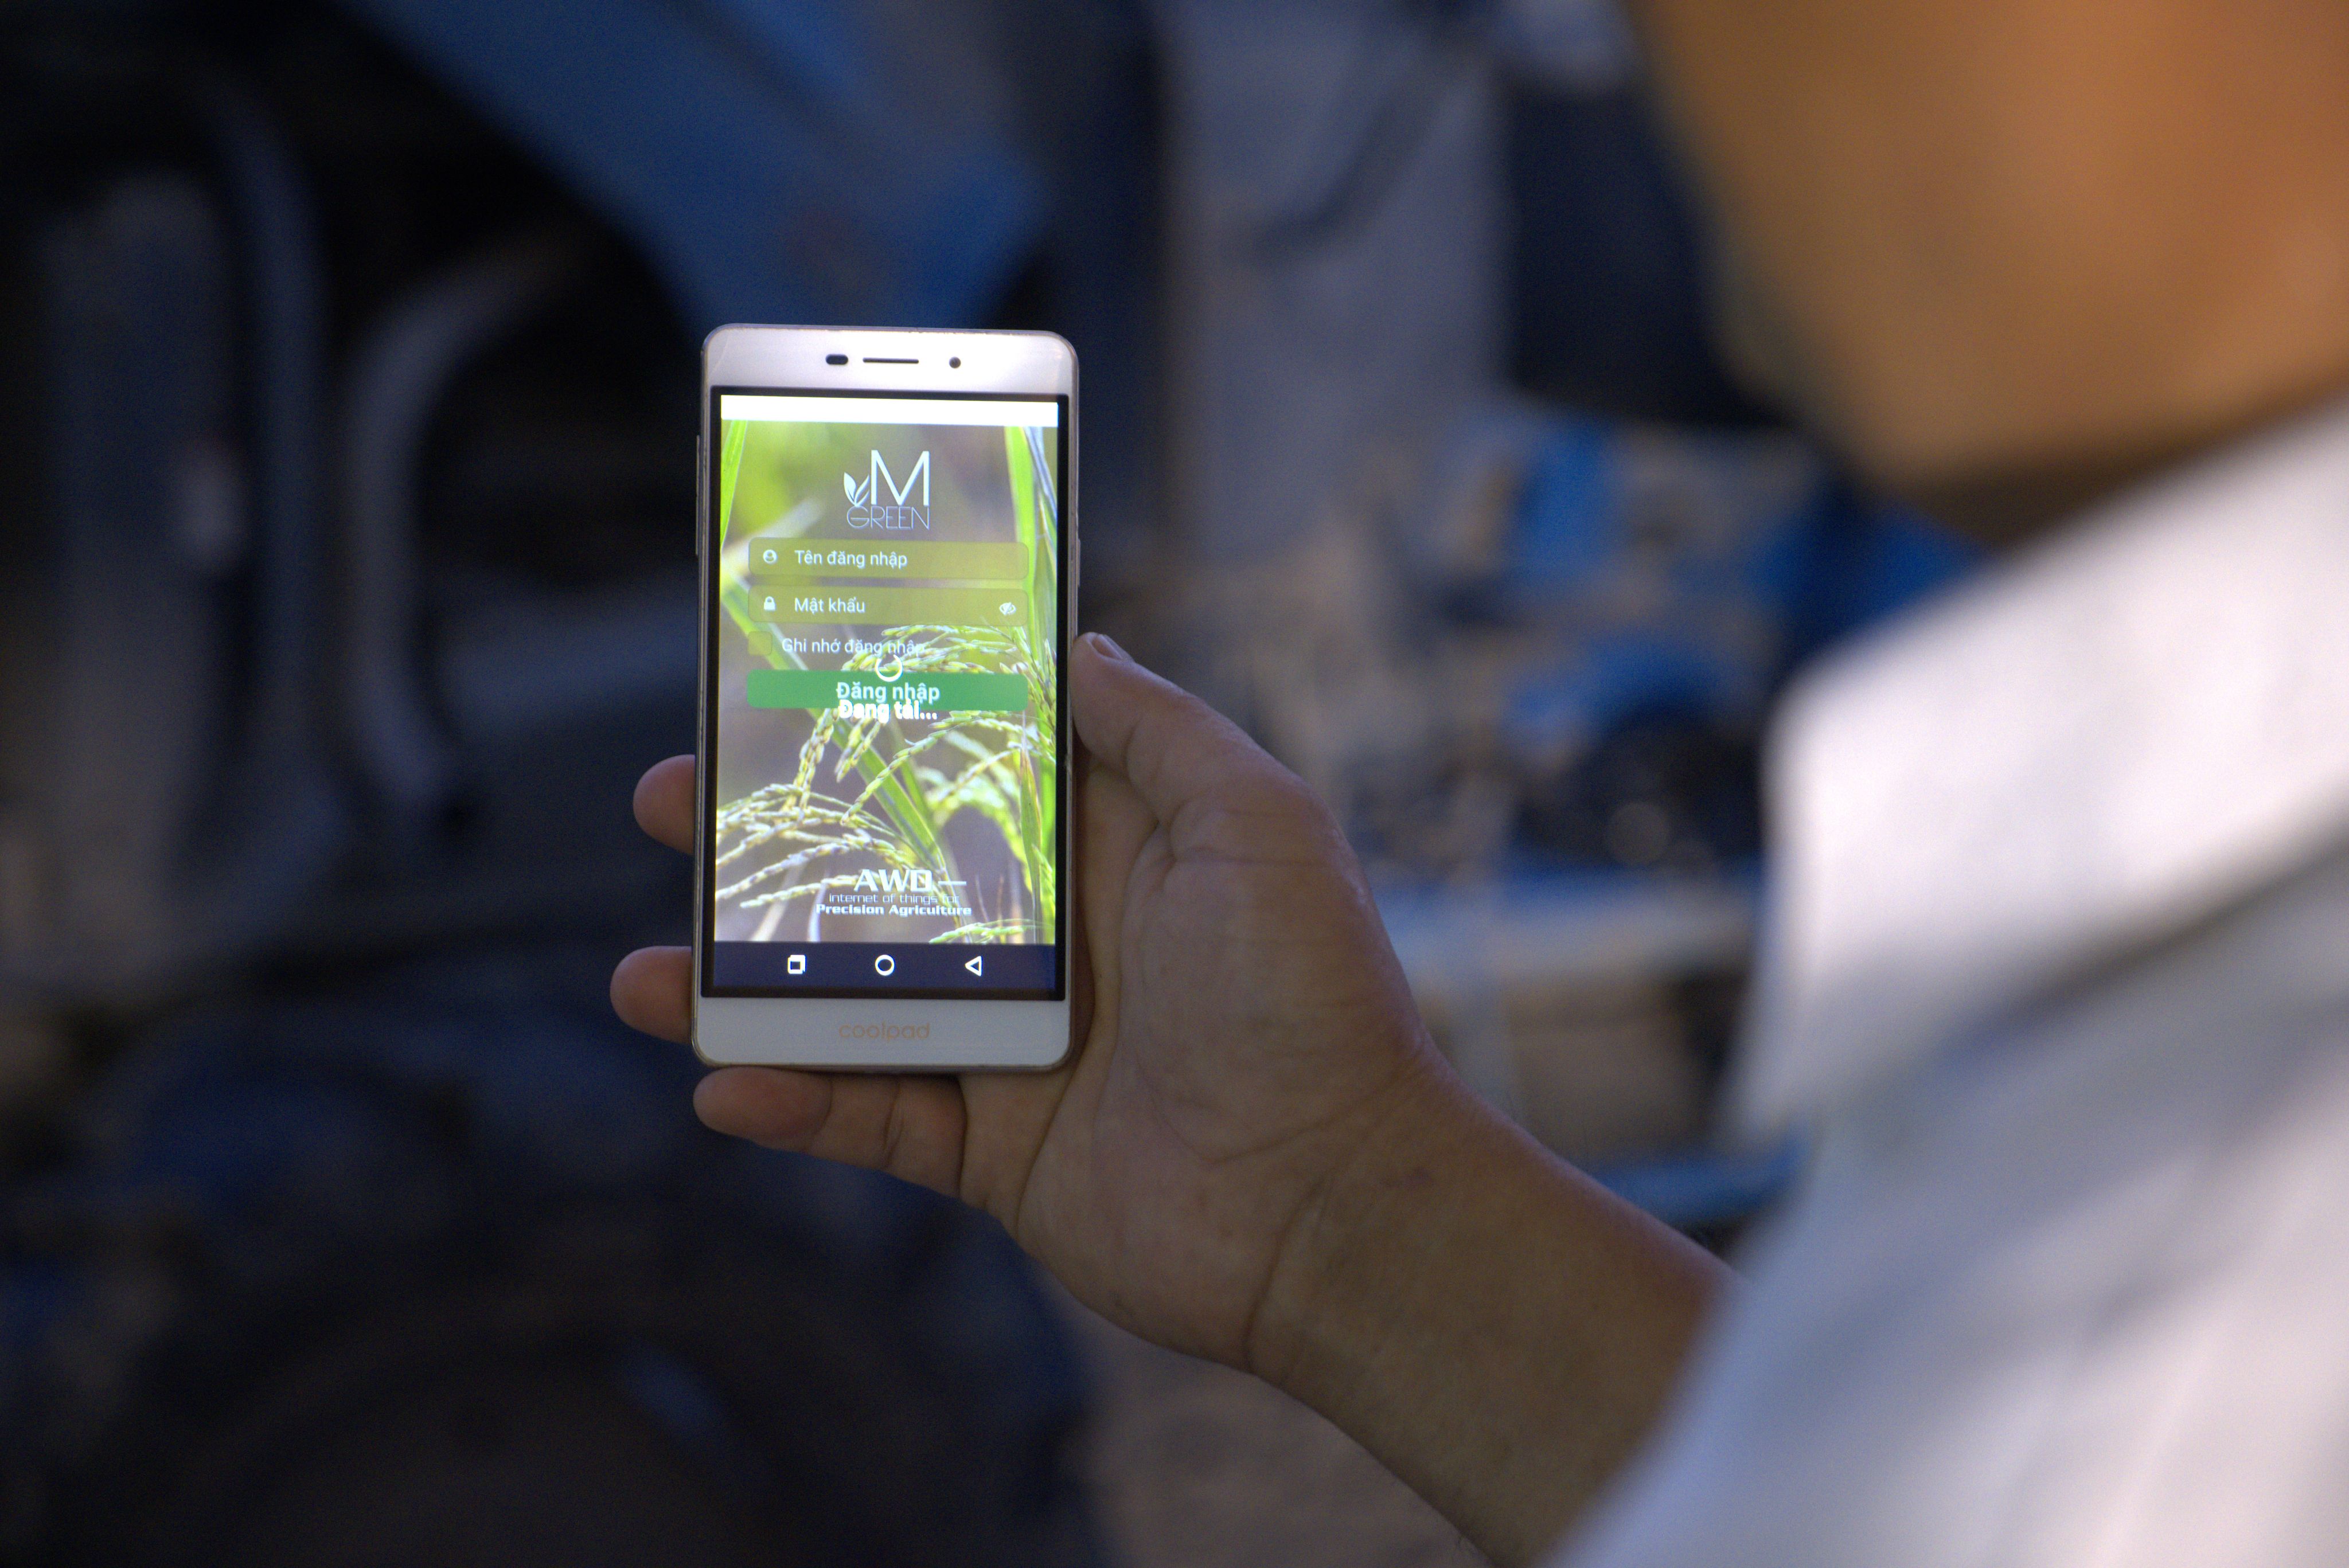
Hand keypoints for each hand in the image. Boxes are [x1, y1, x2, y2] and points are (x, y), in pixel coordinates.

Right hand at [614, 632, 1453, 1373]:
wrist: (1335, 1201)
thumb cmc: (1309, 999)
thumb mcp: (1255, 823)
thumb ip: (1158, 731)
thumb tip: (1077, 645)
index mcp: (1102, 853)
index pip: (963, 768)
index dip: (875, 726)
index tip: (780, 685)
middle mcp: (1049, 941)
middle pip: (878, 874)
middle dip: (769, 841)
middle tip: (671, 803)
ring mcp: (1013, 1048)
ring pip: (849, 1002)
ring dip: (742, 987)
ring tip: (641, 976)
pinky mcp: (998, 1150)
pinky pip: (874, 1122)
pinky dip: (796, 1104)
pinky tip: (722, 1085)